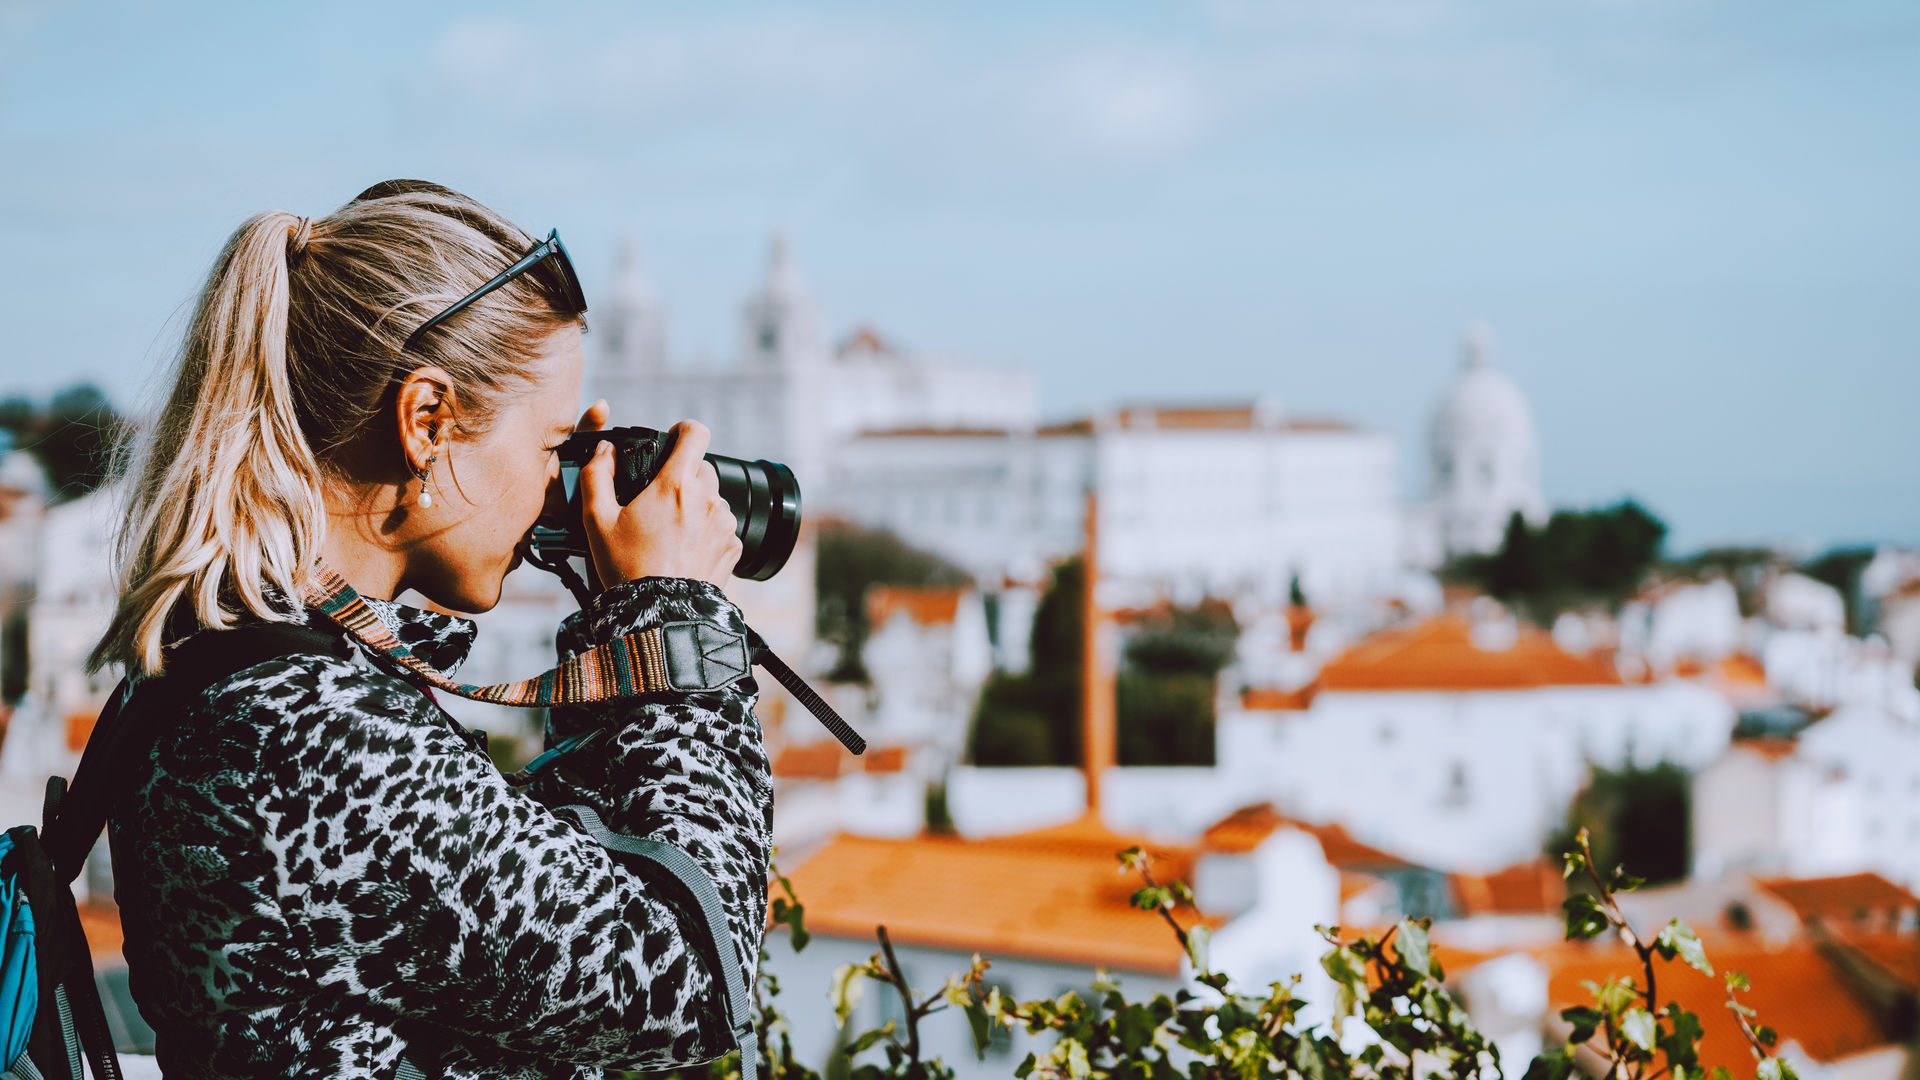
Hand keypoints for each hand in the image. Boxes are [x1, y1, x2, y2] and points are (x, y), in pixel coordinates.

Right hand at [580, 419, 741, 589]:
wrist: (660, 614)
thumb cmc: (627, 568)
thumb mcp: (597, 521)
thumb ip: (597, 476)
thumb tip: (605, 451)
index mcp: (675, 485)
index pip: (695, 432)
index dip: (683, 430)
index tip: (673, 439)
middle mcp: (707, 499)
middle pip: (702, 467)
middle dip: (683, 475)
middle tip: (659, 500)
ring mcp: (725, 523)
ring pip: (713, 497)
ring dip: (696, 504)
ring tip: (671, 531)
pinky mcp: (734, 546)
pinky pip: (722, 525)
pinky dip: (707, 530)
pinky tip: (685, 549)